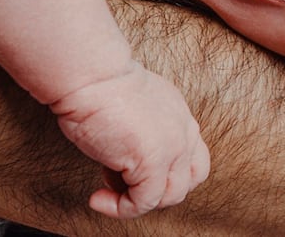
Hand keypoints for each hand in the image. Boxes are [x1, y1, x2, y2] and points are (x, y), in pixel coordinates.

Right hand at [50, 62, 210, 218]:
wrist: (92, 76)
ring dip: (138, 200)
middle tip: (125, 184)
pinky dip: (119, 208)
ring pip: (170, 196)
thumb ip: (143, 131)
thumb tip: (127, 160)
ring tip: (106, 187)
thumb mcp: (133, 108)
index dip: (166, 172)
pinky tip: (97, 199)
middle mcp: (184, 130)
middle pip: (190, 179)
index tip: (133, 171)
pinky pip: (143, 203)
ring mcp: (173, 148)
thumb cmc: (99, 85)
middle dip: (159, 190)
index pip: (192, 157)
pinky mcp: (154, 163)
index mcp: (180, 115)